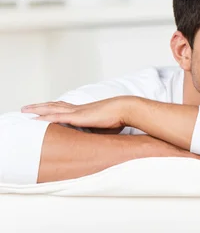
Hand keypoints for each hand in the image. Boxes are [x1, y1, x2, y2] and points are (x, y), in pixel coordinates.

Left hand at [21, 97, 136, 130]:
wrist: (125, 109)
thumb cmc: (120, 118)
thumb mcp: (107, 127)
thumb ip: (99, 133)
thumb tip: (100, 142)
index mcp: (85, 111)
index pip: (65, 107)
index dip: (54, 107)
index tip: (45, 107)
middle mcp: (79, 109)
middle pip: (54, 105)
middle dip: (40, 106)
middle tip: (27, 108)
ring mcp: (77, 112)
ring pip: (51, 109)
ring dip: (37, 109)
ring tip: (25, 111)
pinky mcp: (77, 116)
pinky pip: (56, 117)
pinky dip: (44, 117)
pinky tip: (35, 119)